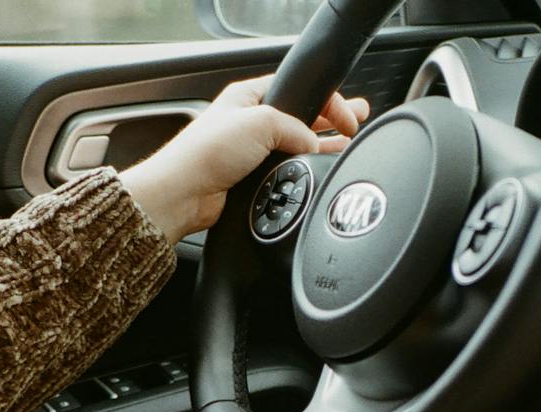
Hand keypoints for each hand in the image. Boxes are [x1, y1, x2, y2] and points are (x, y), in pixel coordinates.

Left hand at [120, 75, 369, 242]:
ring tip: (347, 146)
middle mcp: (251, 122)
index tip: (349, 117)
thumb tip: (314, 145)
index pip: (298, 89)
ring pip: (296, 145)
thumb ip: (296, 129)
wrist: (184, 194)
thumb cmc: (206, 152)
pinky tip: (321, 170)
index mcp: (249, 96)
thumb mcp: (261, 122)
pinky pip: (287, 170)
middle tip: (356, 122)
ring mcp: (252, 152)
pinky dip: (305, 169)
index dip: (328, 100)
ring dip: (322, 146)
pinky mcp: (252, 178)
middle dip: (330, 119)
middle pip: (301, 116)